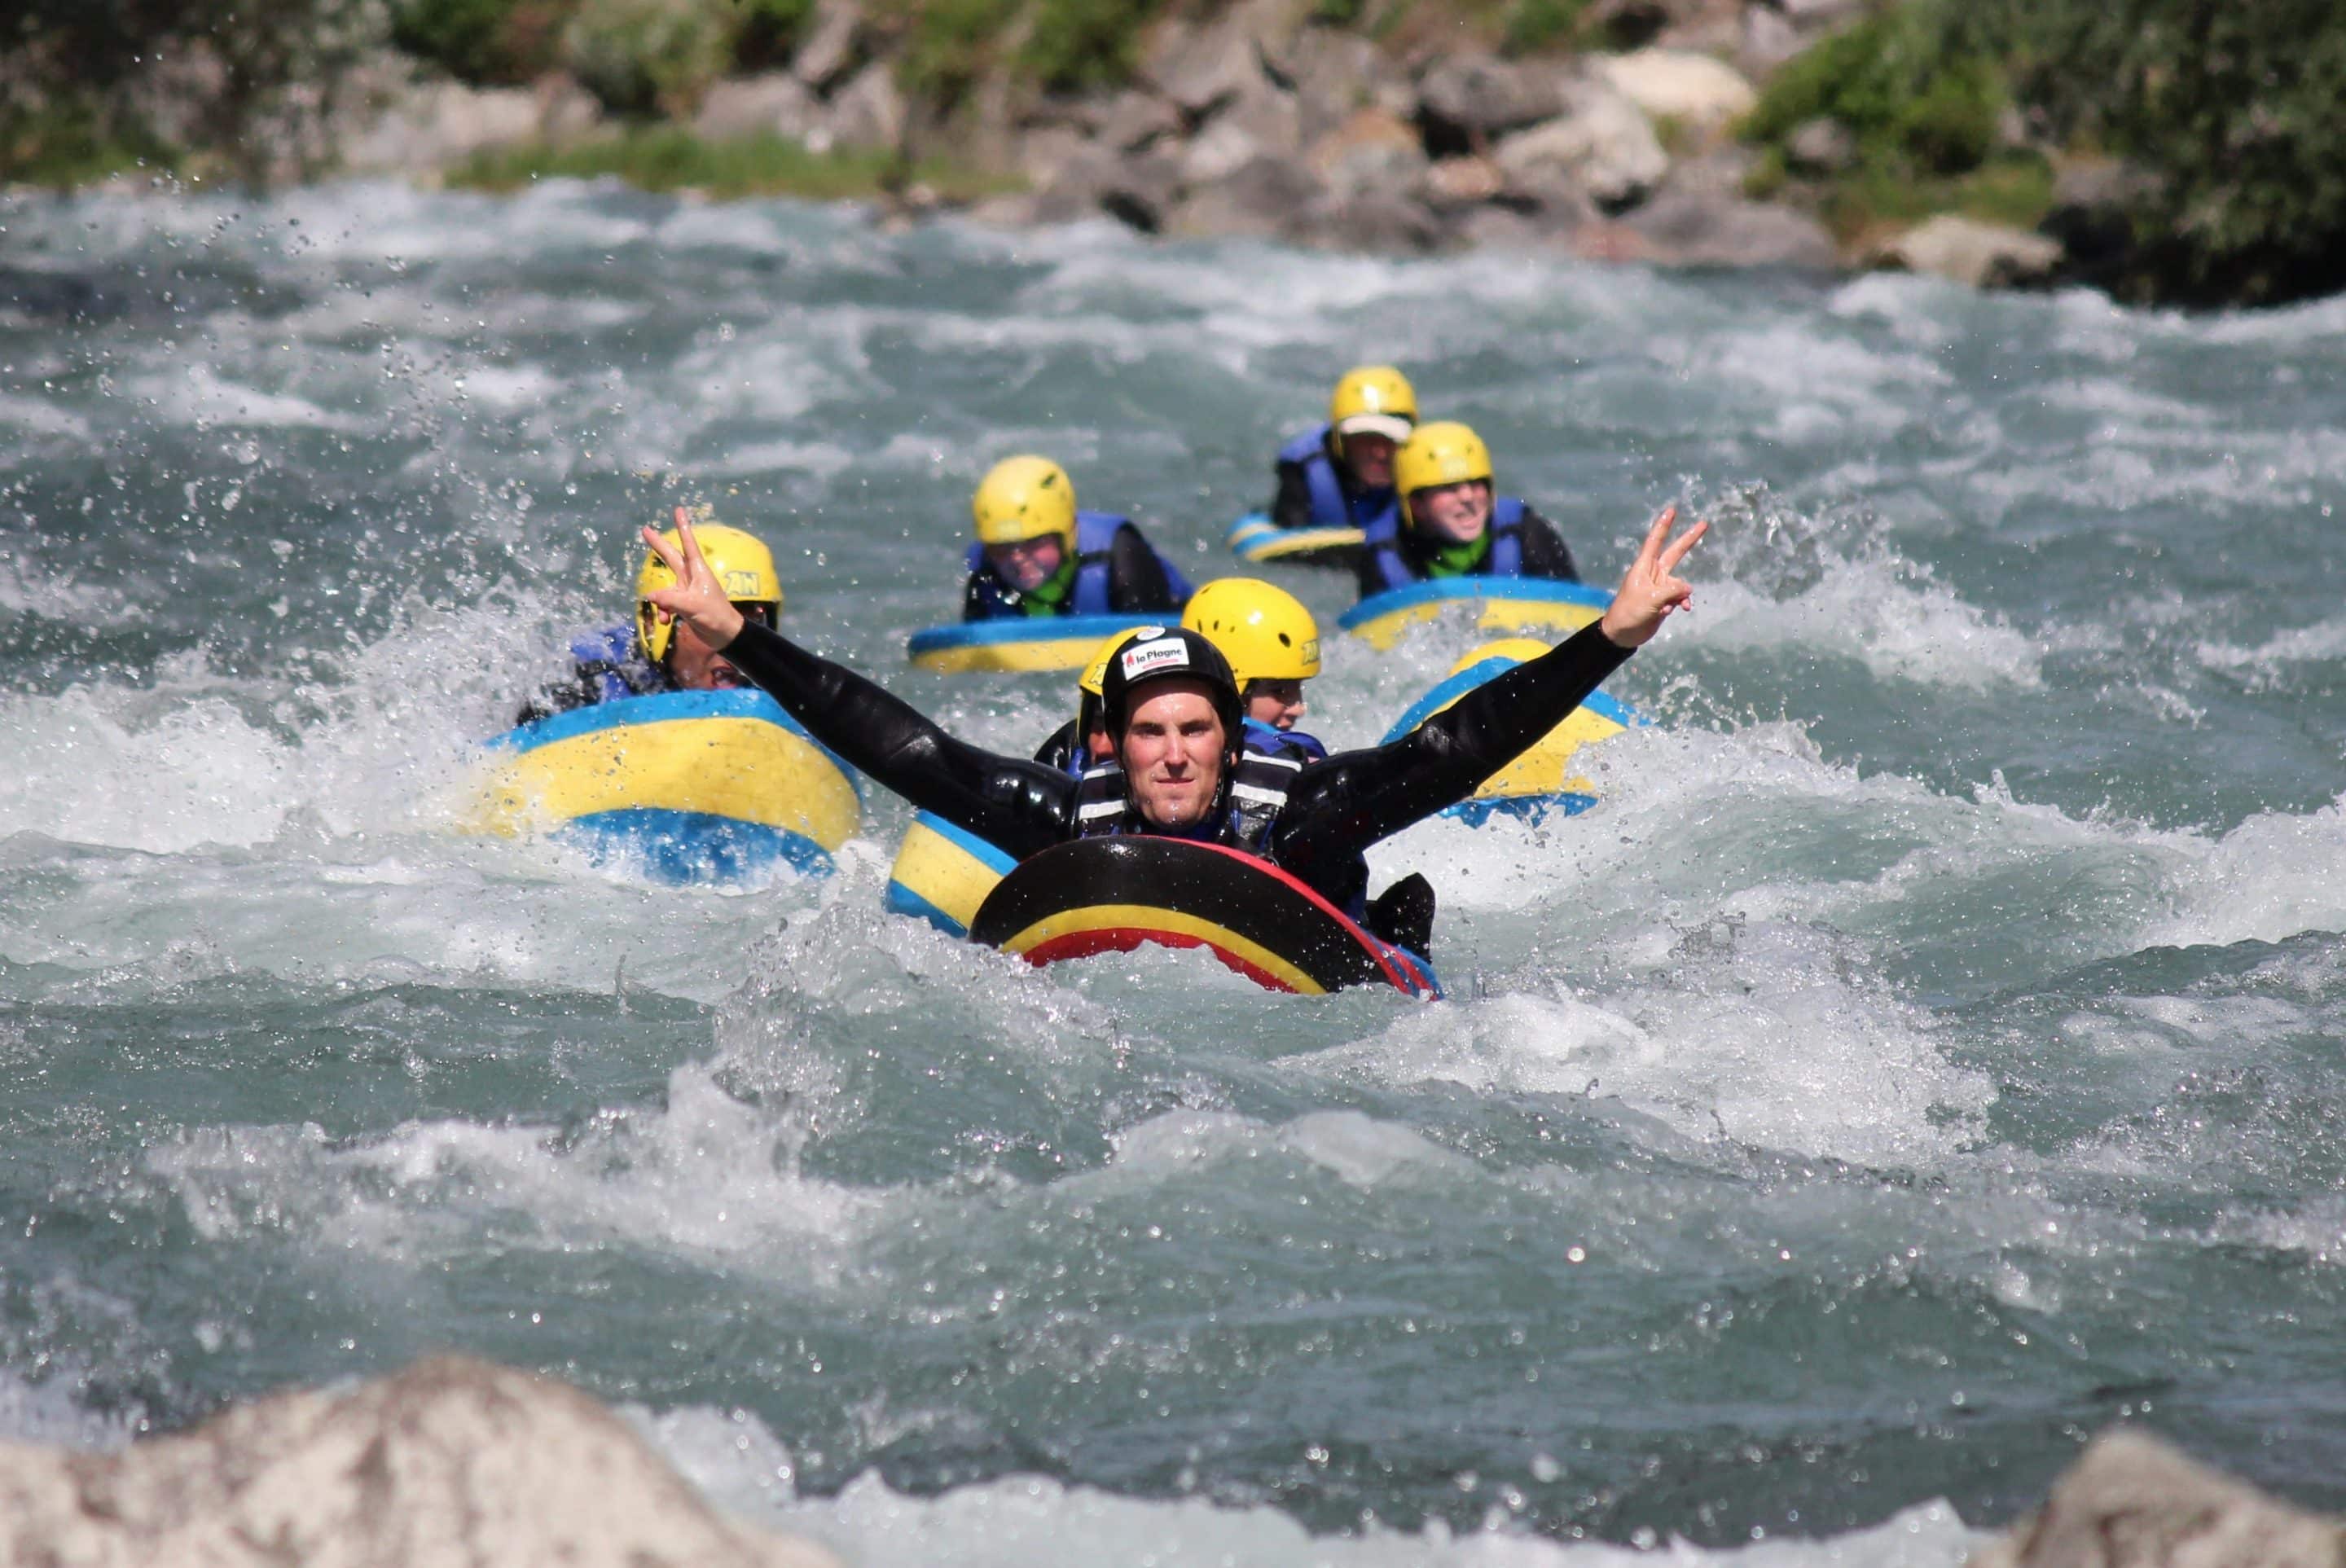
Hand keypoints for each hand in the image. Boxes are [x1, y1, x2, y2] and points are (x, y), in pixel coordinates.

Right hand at [641, 505, 746, 650]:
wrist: (725, 636)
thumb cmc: (715, 616)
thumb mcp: (692, 606)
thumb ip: (670, 600)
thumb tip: (649, 596)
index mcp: (698, 571)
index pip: (688, 544)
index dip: (683, 527)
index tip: (679, 510)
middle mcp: (691, 577)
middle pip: (670, 557)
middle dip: (658, 545)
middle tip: (645, 529)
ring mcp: (686, 590)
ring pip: (664, 590)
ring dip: (661, 603)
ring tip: (666, 617)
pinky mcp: (682, 604)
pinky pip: (665, 604)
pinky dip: (663, 613)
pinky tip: (667, 623)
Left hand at [1598, 505, 1706, 648]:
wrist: (1623, 634)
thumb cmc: (1630, 611)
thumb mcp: (1651, 598)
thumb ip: (1672, 590)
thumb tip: (1688, 588)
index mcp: (1644, 566)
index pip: (1655, 541)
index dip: (1664, 526)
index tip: (1671, 510)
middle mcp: (1654, 573)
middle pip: (1675, 553)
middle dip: (1689, 539)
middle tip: (1704, 523)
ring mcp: (1660, 587)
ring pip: (1680, 584)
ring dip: (1681, 594)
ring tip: (1671, 606)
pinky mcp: (1664, 600)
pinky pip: (1679, 597)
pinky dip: (1681, 603)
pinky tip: (1677, 611)